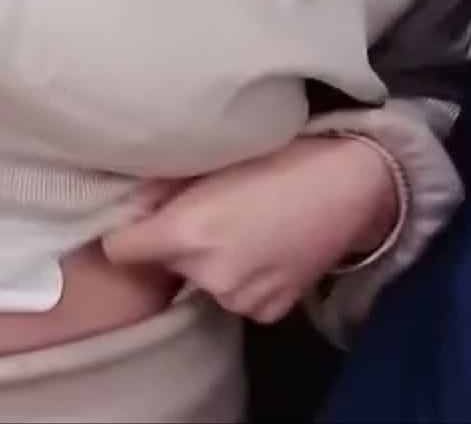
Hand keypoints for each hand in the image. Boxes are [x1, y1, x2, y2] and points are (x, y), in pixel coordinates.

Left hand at [100, 135, 397, 322]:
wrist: (351, 184)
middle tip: (203, 214)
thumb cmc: (278, 159)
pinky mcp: (271, 313)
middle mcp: (209, 276)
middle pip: (161, 267)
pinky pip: (237, 297)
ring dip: (209, 264)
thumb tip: (125, 202)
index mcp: (184, 235)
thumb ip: (160, 191)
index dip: (127, 233)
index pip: (119, 251)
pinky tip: (264, 250)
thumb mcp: (207, 163)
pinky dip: (243, 279)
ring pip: (201, 283)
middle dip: (172, 245)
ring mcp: (242, 300)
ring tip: (241, 229)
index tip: (139, 221)